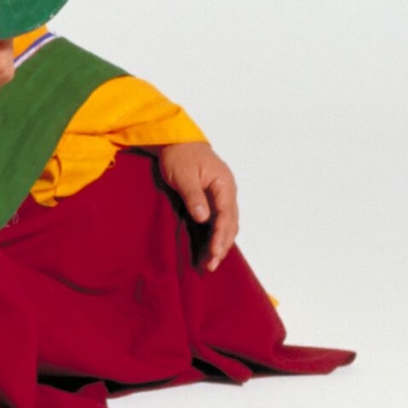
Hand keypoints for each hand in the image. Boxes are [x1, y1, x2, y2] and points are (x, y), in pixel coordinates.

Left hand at [155, 140, 238, 270]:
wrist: (177, 141)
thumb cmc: (179, 155)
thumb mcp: (183, 175)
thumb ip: (194, 196)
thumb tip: (204, 218)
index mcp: (224, 185)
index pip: (226, 215)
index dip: (220, 236)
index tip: (213, 253)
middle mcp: (227, 192)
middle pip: (230, 224)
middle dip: (221, 246)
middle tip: (210, 266)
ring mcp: (222, 196)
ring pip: (226, 225)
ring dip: (219, 244)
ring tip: (210, 264)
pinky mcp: (213, 200)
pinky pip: (219, 221)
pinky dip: (215, 236)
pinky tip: (209, 249)